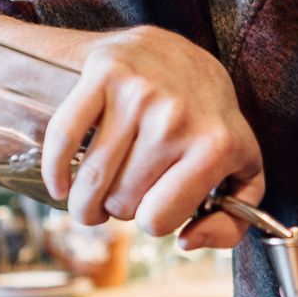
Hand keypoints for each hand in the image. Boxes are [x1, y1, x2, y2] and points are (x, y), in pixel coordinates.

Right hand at [40, 26, 264, 247]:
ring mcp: (139, 94)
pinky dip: (55, 169)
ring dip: (85, 202)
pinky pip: (64, 137)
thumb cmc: (208, 122)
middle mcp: (177, 118)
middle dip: (120, 208)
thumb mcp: (242, 171)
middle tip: (126, 192)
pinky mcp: (105, 73)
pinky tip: (60, 185)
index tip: (156, 206)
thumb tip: (188, 242)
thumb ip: (231, 222)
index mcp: (217, 146)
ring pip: (92, 181)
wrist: (180, 54)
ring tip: (92, 199)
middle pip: (122, 202)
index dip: (154, 221)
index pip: (159, 220)